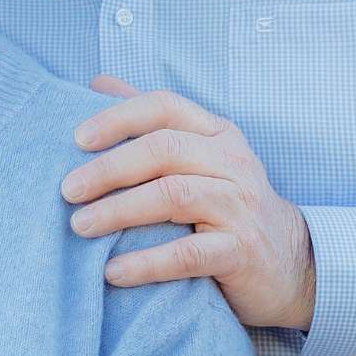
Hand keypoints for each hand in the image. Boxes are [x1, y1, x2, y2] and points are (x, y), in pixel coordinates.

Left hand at [60, 77, 316, 331]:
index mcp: (217, 134)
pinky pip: (187, 254)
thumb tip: (98, 83)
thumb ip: (153, 122)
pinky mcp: (241, 252)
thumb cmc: (228, 207)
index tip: (76, 138)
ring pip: (173, 196)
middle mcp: (232, 163)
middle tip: (67, 190)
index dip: (118, 117)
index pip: (165, 106)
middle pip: (164, 150)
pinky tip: (112, 272)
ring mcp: (240, 207)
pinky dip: (146, 263)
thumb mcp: (199, 157)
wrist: (288, 264)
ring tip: (80, 227)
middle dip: (109, 168)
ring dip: (119, 211)